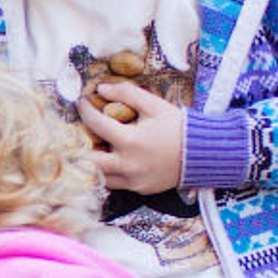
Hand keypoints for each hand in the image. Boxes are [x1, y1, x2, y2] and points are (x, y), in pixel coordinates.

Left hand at [78, 77, 185, 195]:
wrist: (203, 153)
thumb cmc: (178, 126)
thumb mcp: (154, 105)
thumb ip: (127, 94)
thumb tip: (101, 89)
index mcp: (131, 141)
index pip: (96, 124)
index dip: (85, 110)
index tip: (81, 102)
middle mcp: (128, 164)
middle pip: (87, 160)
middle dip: (77, 145)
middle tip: (74, 134)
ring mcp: (133, 180)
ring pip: (98, 176)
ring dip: (91, 162)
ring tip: (89, 148)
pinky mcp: (139, 189)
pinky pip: (115, 184)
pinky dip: (107, 173)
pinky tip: (108, 160)